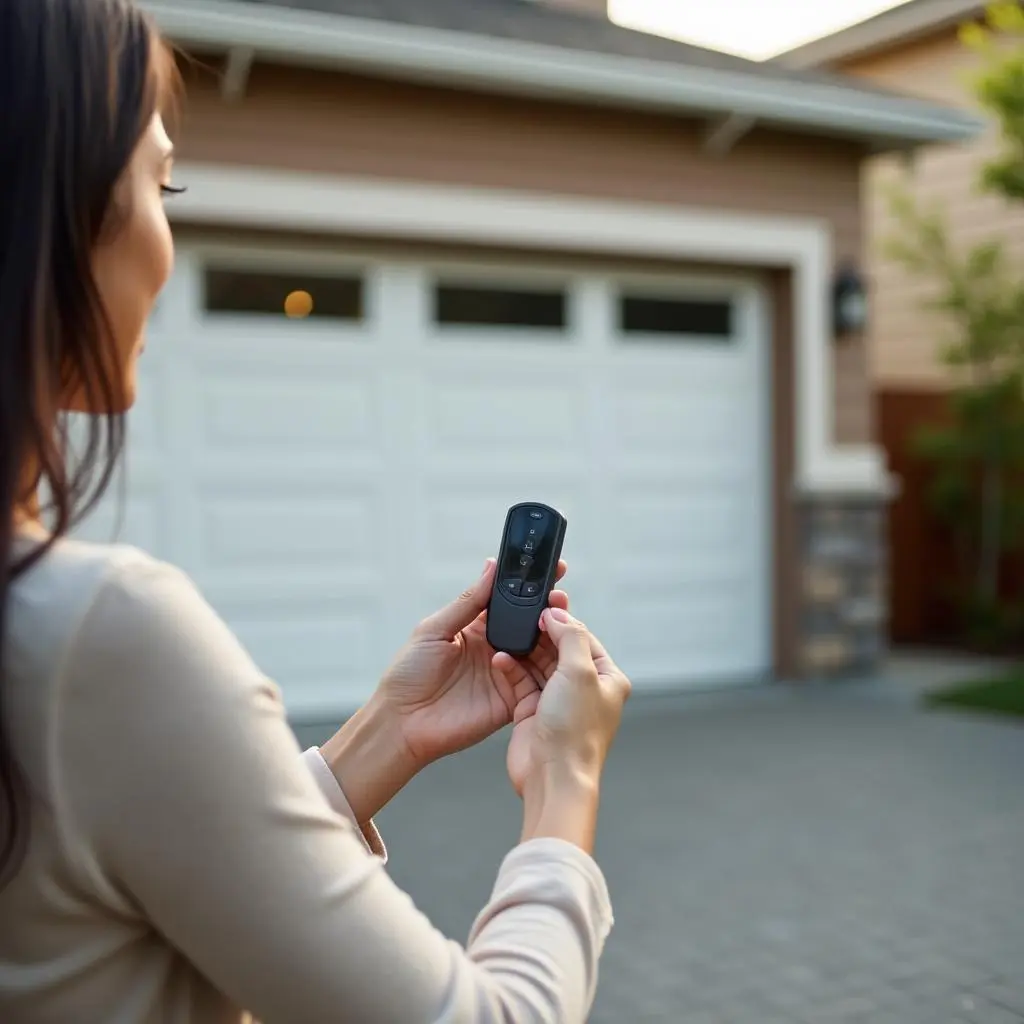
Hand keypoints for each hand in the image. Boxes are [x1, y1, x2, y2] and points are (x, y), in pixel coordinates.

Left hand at [377, 558, 569, 769]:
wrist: (402, 723)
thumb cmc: (409, 674)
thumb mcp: (435, 630)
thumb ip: (467, 602)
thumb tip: (491, 566)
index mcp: (476, 627)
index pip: (509, 601)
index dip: (528, 585)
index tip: (549, 569)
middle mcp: (495, 648)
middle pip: (530, 624)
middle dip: (549, 607)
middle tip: (560, 594)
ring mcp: (506, 673)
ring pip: (540, 651)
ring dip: (553, 635)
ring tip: (561, 619)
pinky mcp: (513, 699)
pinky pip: (537, 682)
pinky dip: (548, 668)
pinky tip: (552, 653)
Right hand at [499, 608, 630, 798]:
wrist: (552, 777)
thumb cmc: (575, 732)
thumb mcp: (580, 672)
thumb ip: (570, 637)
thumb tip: (557, 615)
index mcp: (607, 678)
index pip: (584, 637)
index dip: (563, 620)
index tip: (544, 605)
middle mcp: (583, 688)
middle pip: (559, 648)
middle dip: (540, 632)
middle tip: (521, 615)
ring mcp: (557, 700)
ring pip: (538, 663)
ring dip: (523, 649)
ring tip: (507, 633)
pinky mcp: (533, 712)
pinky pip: (521, 682)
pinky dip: (510, 668)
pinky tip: (500, 658)